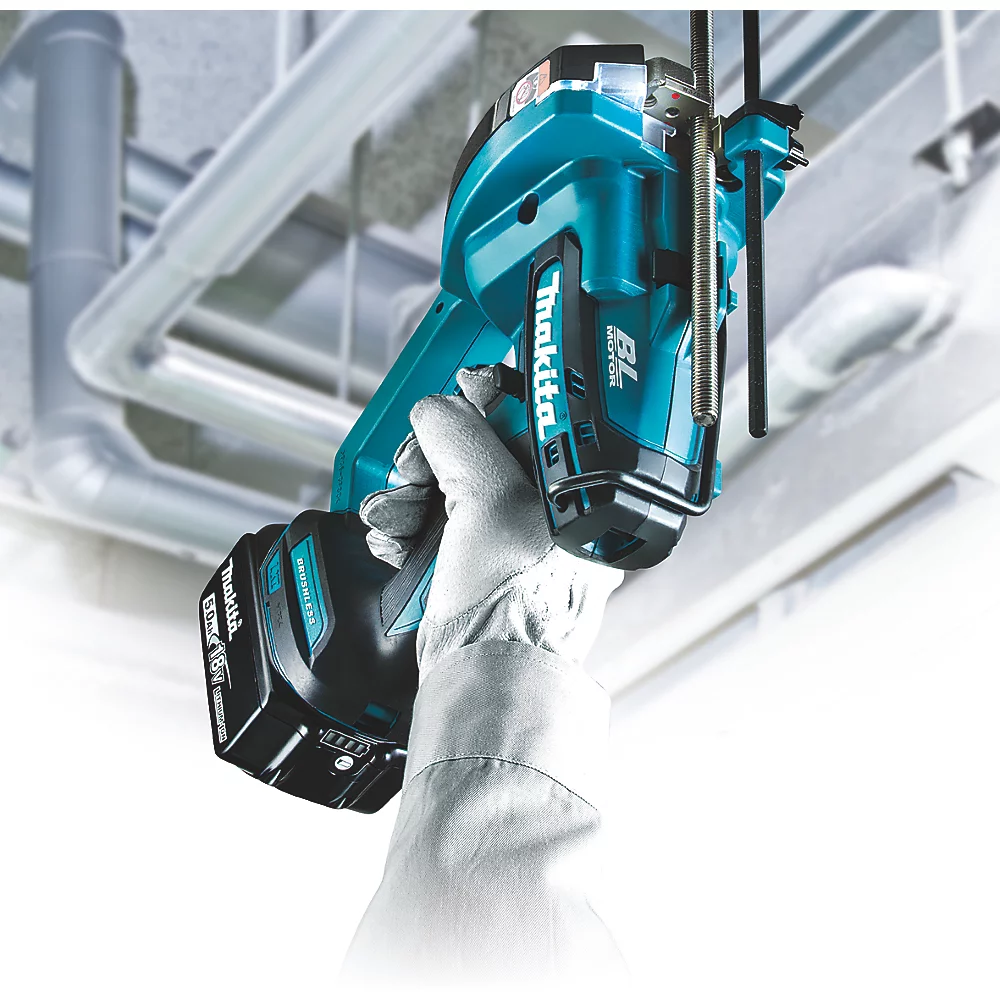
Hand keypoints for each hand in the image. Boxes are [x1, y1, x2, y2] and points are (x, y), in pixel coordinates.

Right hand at [359, 368, 623, 675]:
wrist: (480, 682)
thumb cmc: (514, 610)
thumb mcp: (492, 501)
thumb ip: (463, 439)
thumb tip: (438, 411)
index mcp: (578, 498)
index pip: (535, 423)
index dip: (495, 399)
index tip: (466, 385)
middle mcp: (548, 518)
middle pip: (482, 454)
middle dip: (434, 458)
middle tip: (417, 467)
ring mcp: (509, 545)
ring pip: (450, 490)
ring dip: (410, 495)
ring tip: (397, 514)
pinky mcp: (472, 569)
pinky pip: (435, 526)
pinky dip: (407, 527)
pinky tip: (395, 539)